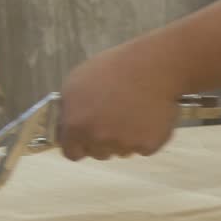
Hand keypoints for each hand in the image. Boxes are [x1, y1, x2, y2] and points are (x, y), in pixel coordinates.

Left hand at [57, 43, 183, 160]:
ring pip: (121, 151)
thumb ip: (69, 109)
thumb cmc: (112, 69)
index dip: (77, 144)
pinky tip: (147, 116)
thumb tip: (69, 124)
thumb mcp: (76, 82)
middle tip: (112, 118)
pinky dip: (145, 136)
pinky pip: (143, 147)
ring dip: (124, 138)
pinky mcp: (148, 146)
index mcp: (76, 125)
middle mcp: (99, 140)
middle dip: (102, 140)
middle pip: (98, 153)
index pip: (71, 152)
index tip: (85, 138)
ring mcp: (124, 145)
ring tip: (132, 112)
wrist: (152, 67)